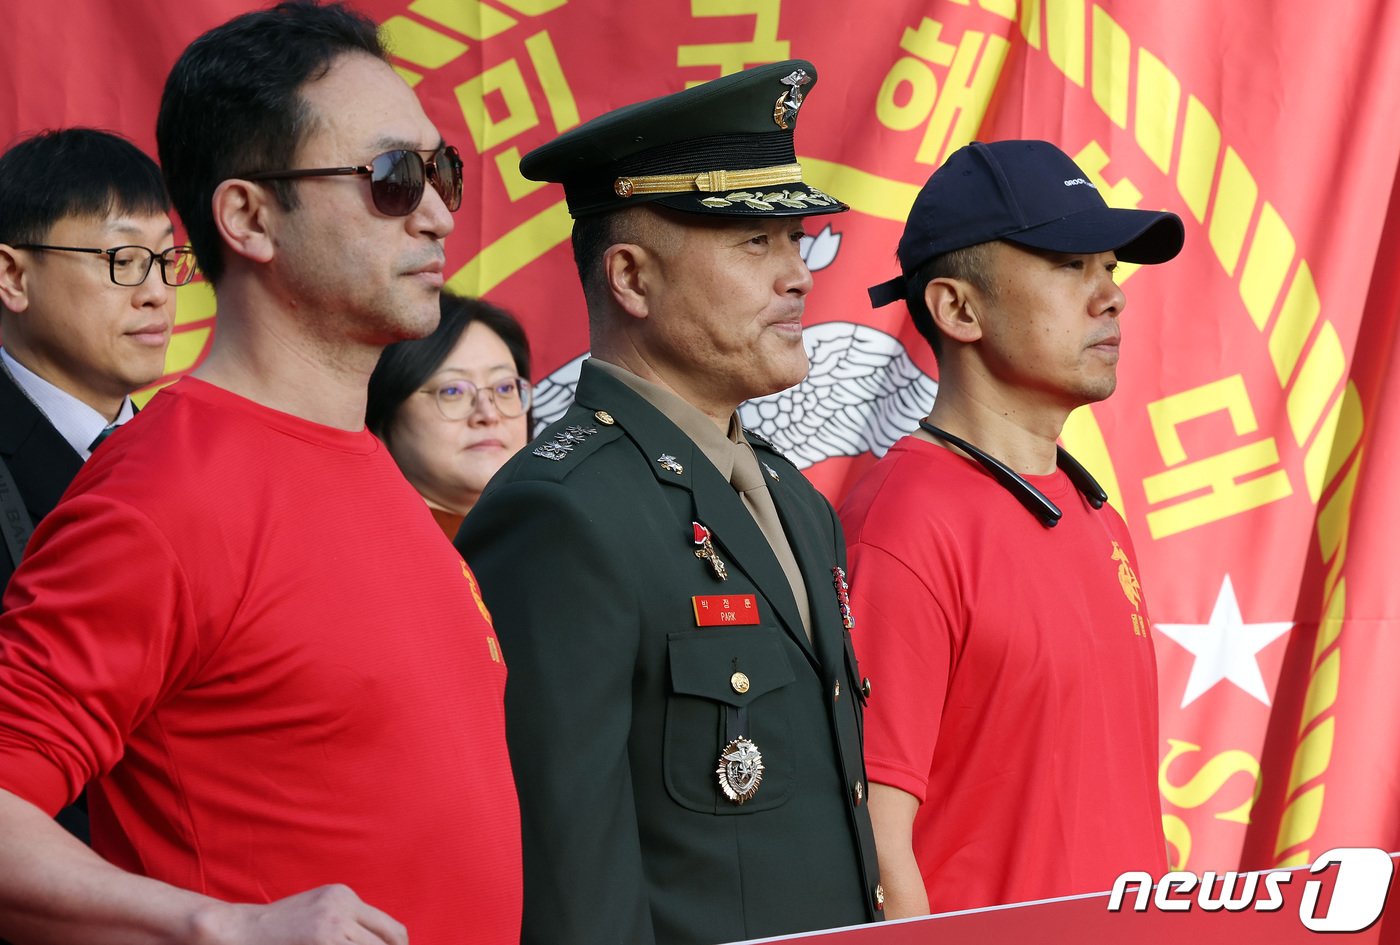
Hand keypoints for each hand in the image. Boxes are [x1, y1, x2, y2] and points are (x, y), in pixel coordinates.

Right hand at [194, 884, 407, 944]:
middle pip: (388, 943)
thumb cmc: (281, 927)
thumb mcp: (320, 911)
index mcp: (345, 896)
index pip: (392, 930)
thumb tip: (386, 942)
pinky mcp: (322, 943)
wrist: (241, 930)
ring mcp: (332, 927)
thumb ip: (350, 922)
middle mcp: (343, 908)